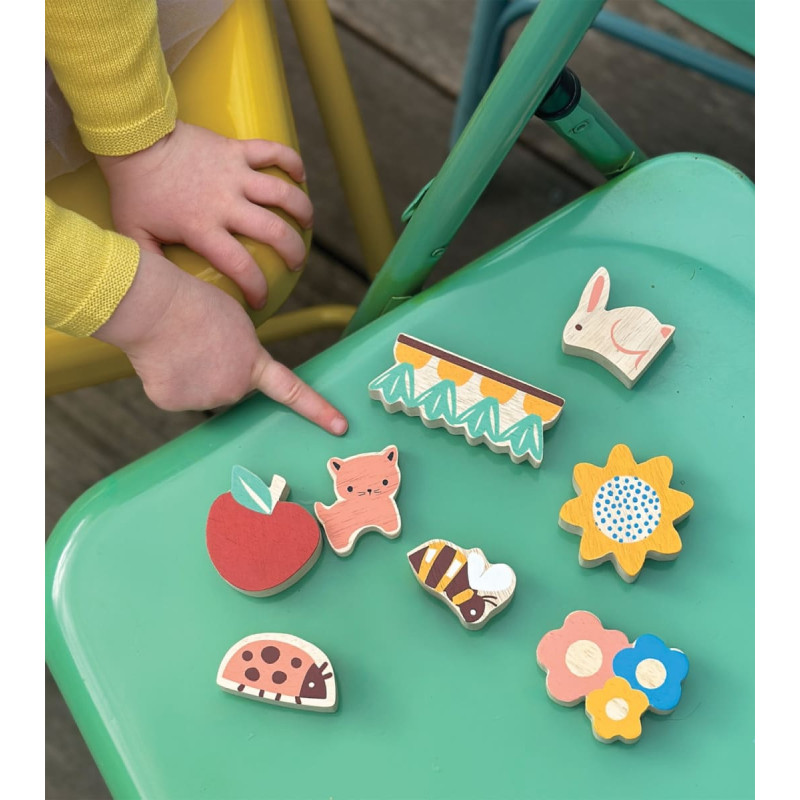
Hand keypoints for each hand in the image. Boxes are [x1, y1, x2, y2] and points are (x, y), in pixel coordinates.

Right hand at [93, 249, 347, 434]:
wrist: (155, 305)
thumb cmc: (194, 301)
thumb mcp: (235, 321)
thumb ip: (240, 350)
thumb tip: (223, 366)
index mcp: (254, 364)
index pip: (291, 392)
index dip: (317, 410)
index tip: (340, 426)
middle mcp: (233, 388)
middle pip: (227, 386)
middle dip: (215, 369)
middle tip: (198, 343)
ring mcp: (204, 398)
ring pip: (199, 390)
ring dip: (189, 373)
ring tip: (178, 344)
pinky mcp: (173, 402)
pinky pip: (173, 393)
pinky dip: (165, 378)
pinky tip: (161, 357)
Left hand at [96, 121, 312, 309]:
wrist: (133, 138)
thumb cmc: (134, 190)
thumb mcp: (135, 236)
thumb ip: (154, 265)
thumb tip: (168, 292)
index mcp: (203, 227)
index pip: (241, 266)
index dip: (256, 289)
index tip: (260, 301)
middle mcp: (225, 202)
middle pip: (275, 232)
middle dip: (293, 252)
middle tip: (296, 262)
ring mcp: (234, 174)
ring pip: (283, 193)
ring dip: (302, 210)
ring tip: (308, 223)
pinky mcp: (236, 150)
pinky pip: (273, 152)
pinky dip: (292, 162)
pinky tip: (300, 175)